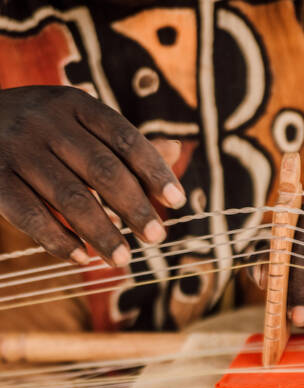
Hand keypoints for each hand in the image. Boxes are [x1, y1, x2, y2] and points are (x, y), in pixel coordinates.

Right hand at [0, 86, 184, 265]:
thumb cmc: (43, 129)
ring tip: (123, 259)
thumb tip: (175, 150)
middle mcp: (47, 122)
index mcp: (76, 105)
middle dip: (134, 208)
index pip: (125, 139)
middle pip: (102, 170)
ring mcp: (17, 149)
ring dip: (101, 233)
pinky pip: (30, 214)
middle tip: (157, 238)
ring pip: (69, 197)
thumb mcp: (80, 123)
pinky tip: (82, 259)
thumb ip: (123, 142)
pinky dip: (57, 240)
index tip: (178, 201)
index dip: (155, 171)